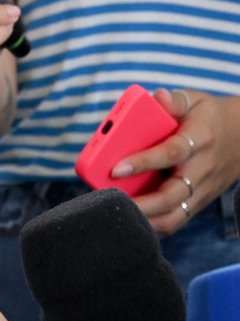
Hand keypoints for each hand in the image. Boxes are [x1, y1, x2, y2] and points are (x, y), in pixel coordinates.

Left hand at [123, 89, 239, 235]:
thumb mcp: (195, 100)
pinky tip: (132, 218)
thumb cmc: (209, 117)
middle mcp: (202, 169)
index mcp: (199, 140)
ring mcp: (203, 189)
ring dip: (146, 218)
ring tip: (117, 213)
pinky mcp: (200, 201)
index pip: (171, 153)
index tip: (115, 168)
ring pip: (176, 215)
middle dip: (140, 203)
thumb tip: (156, 97)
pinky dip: (155, 223)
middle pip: (172, 195)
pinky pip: (178, 219)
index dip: (143, 162)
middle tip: (110, 200)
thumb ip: (174, 100)